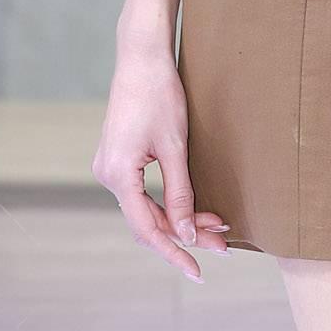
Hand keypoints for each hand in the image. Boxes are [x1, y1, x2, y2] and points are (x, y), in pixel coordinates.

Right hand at [92, 43, 229, 281]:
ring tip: (217, 226)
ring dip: (180, 219)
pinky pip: (143, 193)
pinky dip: (169, 203)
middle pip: (148, 221)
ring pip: (147, 208)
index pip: (147, 229)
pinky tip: (195, 209)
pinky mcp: (118, 159)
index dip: (174, 253)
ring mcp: (110, 167)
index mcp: (118, 175)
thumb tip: (187, 235)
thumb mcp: (175, 148)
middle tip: (223, 245)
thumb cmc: (160, 95)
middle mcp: (106, 174)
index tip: (197, 272)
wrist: (141, 58)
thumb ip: (180, 194)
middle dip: (186, 234)